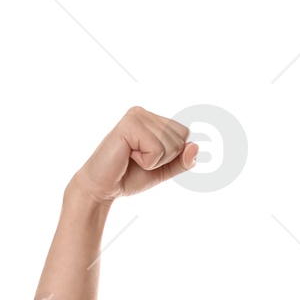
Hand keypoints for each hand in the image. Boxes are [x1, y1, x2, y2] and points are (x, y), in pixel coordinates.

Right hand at [71, 108, 198, 203]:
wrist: (104, 187)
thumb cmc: (130, 176)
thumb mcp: (164, 170)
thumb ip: (182, 161)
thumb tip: (196, 147)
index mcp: (153, 119)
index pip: (184, 135)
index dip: (172, 156)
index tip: (149, 159)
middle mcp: (144, 113)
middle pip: (180, 140)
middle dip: (164, 159)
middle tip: (139, 160)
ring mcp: (136, 116)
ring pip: (170, 145)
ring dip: (154, 161)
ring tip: (133, 158)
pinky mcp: (129, 124)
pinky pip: (157, 148)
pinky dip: (147, 161)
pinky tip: (129, 157)